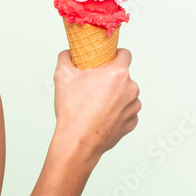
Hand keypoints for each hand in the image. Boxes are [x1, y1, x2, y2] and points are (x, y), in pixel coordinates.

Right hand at [50, 48, 139, 168]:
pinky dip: (116, 111)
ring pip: (126, 94)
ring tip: (95, 104)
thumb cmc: (72, 110)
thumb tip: (68, 53)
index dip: (115, 54)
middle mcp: (131, 88)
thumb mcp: (62, 76)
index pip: (125, 54)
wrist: (78, 142)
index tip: (107, 59)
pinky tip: (100, 116)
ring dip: (115, 95)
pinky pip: (126, 111)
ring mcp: (133, 107)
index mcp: (118, 73)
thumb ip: (66, 58)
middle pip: (123, 76)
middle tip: (93, 85)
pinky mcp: (132, 122)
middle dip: (110, 78)